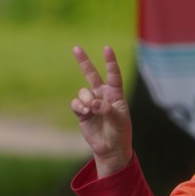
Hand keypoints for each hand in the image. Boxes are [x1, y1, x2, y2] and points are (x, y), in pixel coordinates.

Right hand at [71, 44, 133, 175]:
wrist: (110, 148)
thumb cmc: (119, 132)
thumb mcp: (118, 120)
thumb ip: (106, 109)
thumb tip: (92, 103)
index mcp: (115, 94)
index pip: (113, 75)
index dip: (110, 62)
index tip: (107, 49)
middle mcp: (102, 95)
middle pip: (91, 74)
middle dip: (83, 61)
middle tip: (76, 48)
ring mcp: (91, 103)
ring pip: (83, 92)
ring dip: (86, 99)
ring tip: (91, 109)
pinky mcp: (82, 112)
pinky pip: (76, 103)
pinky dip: (79, 106)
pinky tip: (85, 112)